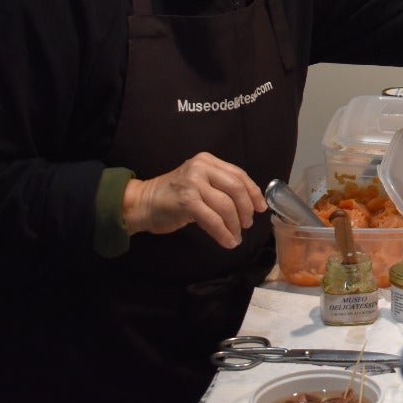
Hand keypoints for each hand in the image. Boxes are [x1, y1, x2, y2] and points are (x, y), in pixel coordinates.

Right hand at [122, 152, 266, 249]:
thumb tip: (249, 203)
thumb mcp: (198, 182)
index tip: (261, 207)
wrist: (142, 203)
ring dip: (235, 224)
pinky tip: (228, 241)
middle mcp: (201, 168)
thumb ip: (219, 186)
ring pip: (226, 205)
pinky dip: (223, 232)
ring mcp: (194, 183)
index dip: (253, 192)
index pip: (239, 174)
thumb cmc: (172, 196)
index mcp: (207, 161)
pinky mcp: (187, 201)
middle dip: (246, 209)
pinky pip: (213, 219)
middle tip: (248, 223)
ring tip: (237, 236)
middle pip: (236, 188)